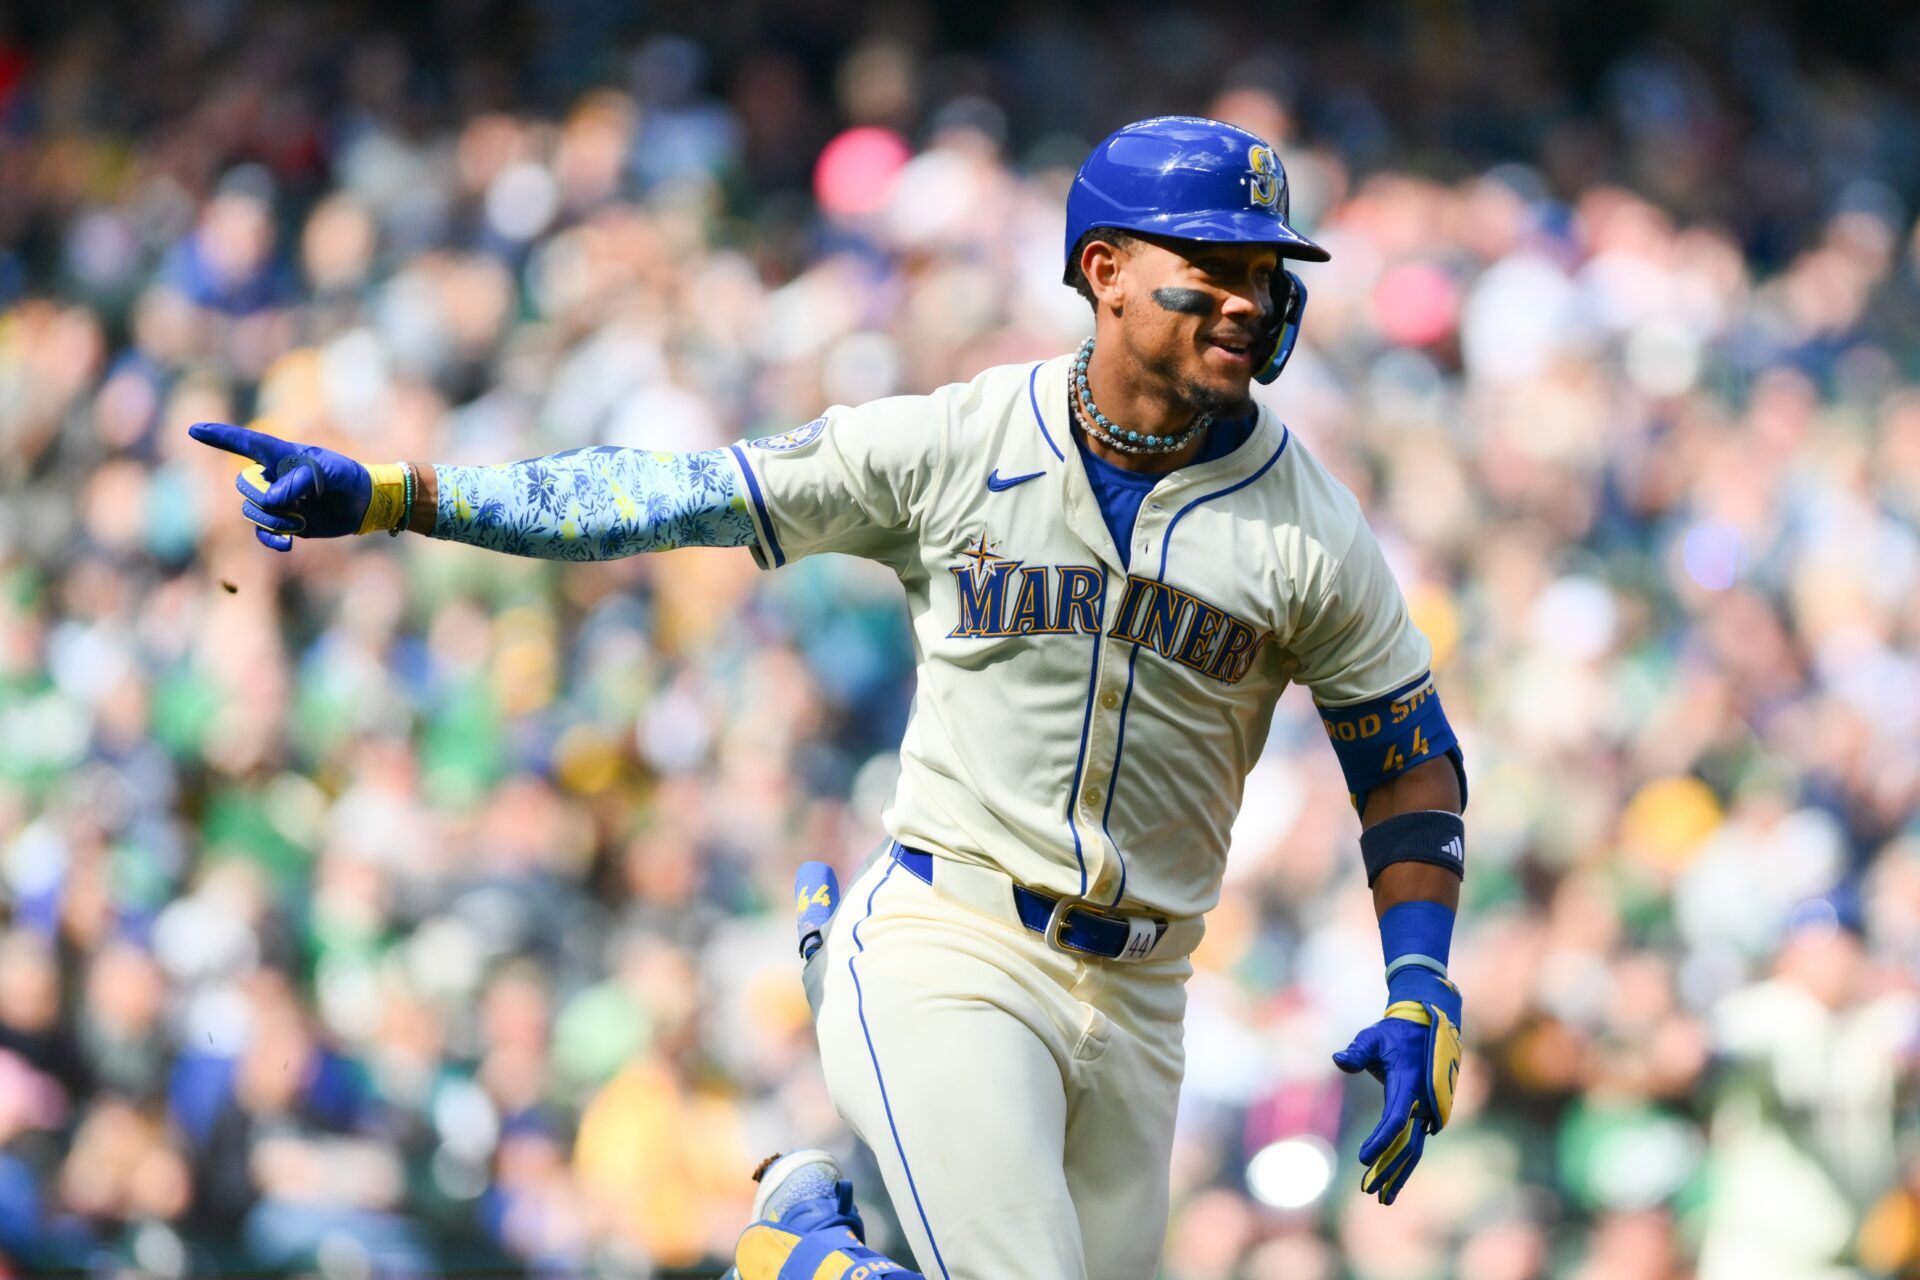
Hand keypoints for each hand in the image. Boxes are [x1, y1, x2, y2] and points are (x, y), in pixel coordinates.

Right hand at [188, 422, 399, 551]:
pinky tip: (287, 545)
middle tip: (299, 503)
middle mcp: (272, 476)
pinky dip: (271, 538)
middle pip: (245, 485)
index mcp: (282, 455)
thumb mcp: (329, 473)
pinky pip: (261, 531)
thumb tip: (272, 500)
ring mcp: (275, 499)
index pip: (246, 443)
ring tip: (302, 522)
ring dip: (274, 520)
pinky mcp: (282, 521)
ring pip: (252, 510)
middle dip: (265, 498)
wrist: (362, 502)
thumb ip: (300, 481)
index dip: (220, 436)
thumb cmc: (346, 478)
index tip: (194, 430)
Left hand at [1332, 972, 1461, 1204]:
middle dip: (1388, 1169)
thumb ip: (1358, 1050)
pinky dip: (1404, 1162)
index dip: (1380, 1141)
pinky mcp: (1428, 1114)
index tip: (1363, 1159)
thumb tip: (1339, 1059)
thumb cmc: (1394, 1032)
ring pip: (1414, 1148)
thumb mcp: (1373, 1036)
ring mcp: (1429, 1110)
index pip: (1394, 1119)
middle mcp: (1424, 1102)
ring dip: (1398, 1172)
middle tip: (1369, 1191)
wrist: (1427, 1028)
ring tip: (1383, 1198)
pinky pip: (1416, 1142)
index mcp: (1409, 1084)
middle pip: (1407, 1143)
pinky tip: (1393, 1181)